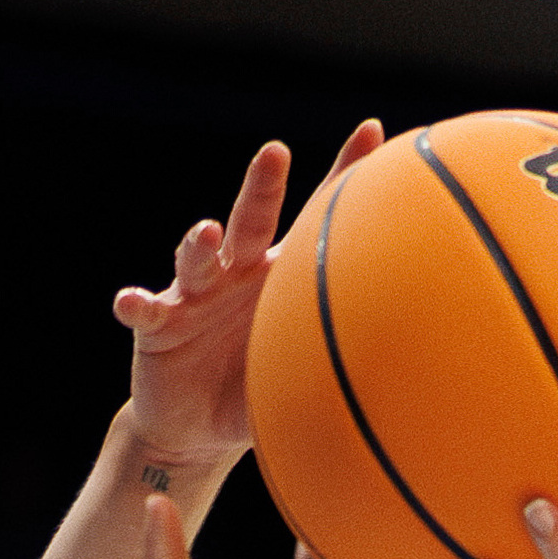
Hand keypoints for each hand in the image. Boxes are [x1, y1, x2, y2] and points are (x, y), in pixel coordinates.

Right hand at [119, 126, 380, 473]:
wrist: (198, 427)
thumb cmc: (257, 390)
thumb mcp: (302, 371)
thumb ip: (343, 357)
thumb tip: (426, 367)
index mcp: (279, 274)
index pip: (314, 216)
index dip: (342, 173)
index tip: (373, 131)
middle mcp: (237, 271)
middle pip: (252, 219)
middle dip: (262, 185)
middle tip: (275, 153)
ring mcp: (195, 294)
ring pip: (197, 258)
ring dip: (198, 242)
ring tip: (206, 232)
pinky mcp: (158, 325)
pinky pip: (145, 310)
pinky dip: (136, 304)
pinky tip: (131, 301)